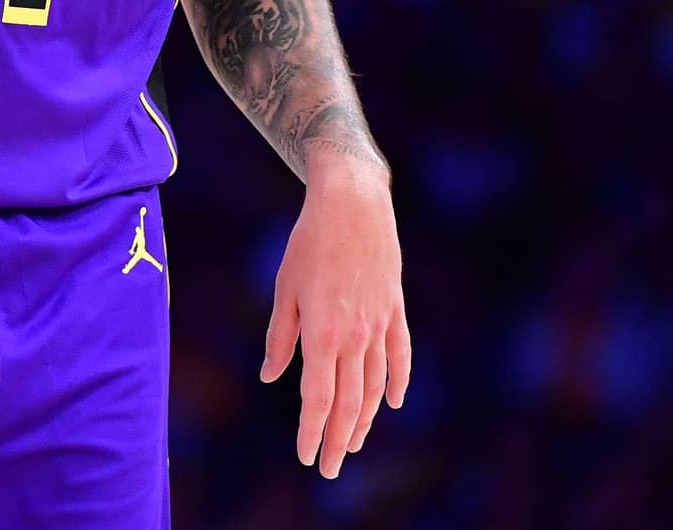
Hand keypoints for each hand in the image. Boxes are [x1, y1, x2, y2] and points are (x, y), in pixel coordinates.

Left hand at [259, 163, 408, 478]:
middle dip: (340, 440)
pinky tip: (393, 403)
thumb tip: (272, 377)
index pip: (319, 398)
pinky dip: (397, 383)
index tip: (306, 456)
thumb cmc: (308, 243)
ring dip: (365, 420)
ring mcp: (380, 324)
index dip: (312, 431)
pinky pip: (400, 356)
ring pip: (376, 386)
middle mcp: (356, 336)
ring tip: (354, 443)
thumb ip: (280, 337)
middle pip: (350, 403)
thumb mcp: (284, 288)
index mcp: (323, 333)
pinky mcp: (395, 309)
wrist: (353, 203)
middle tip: (330, 469)